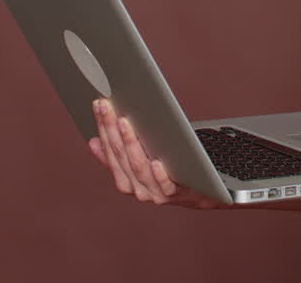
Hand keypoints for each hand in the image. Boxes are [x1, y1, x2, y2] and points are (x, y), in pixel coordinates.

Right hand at [88, 98, 228, 208]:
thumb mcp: (144, 160)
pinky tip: (156, 161)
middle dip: (111, 130)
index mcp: (127, 180)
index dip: (103, 127)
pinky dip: (159, 175)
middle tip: (107, 106)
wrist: (206, 192)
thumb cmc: (173, 169)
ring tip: (125, 123)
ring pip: (138, 169)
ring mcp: (156, 193)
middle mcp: (138, 189)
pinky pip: (166, 186)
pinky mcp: (178, 195)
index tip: (99, 104)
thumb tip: (94, 142)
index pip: (110, 151)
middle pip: (121, 157)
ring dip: (130, 145)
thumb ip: (120, 154)